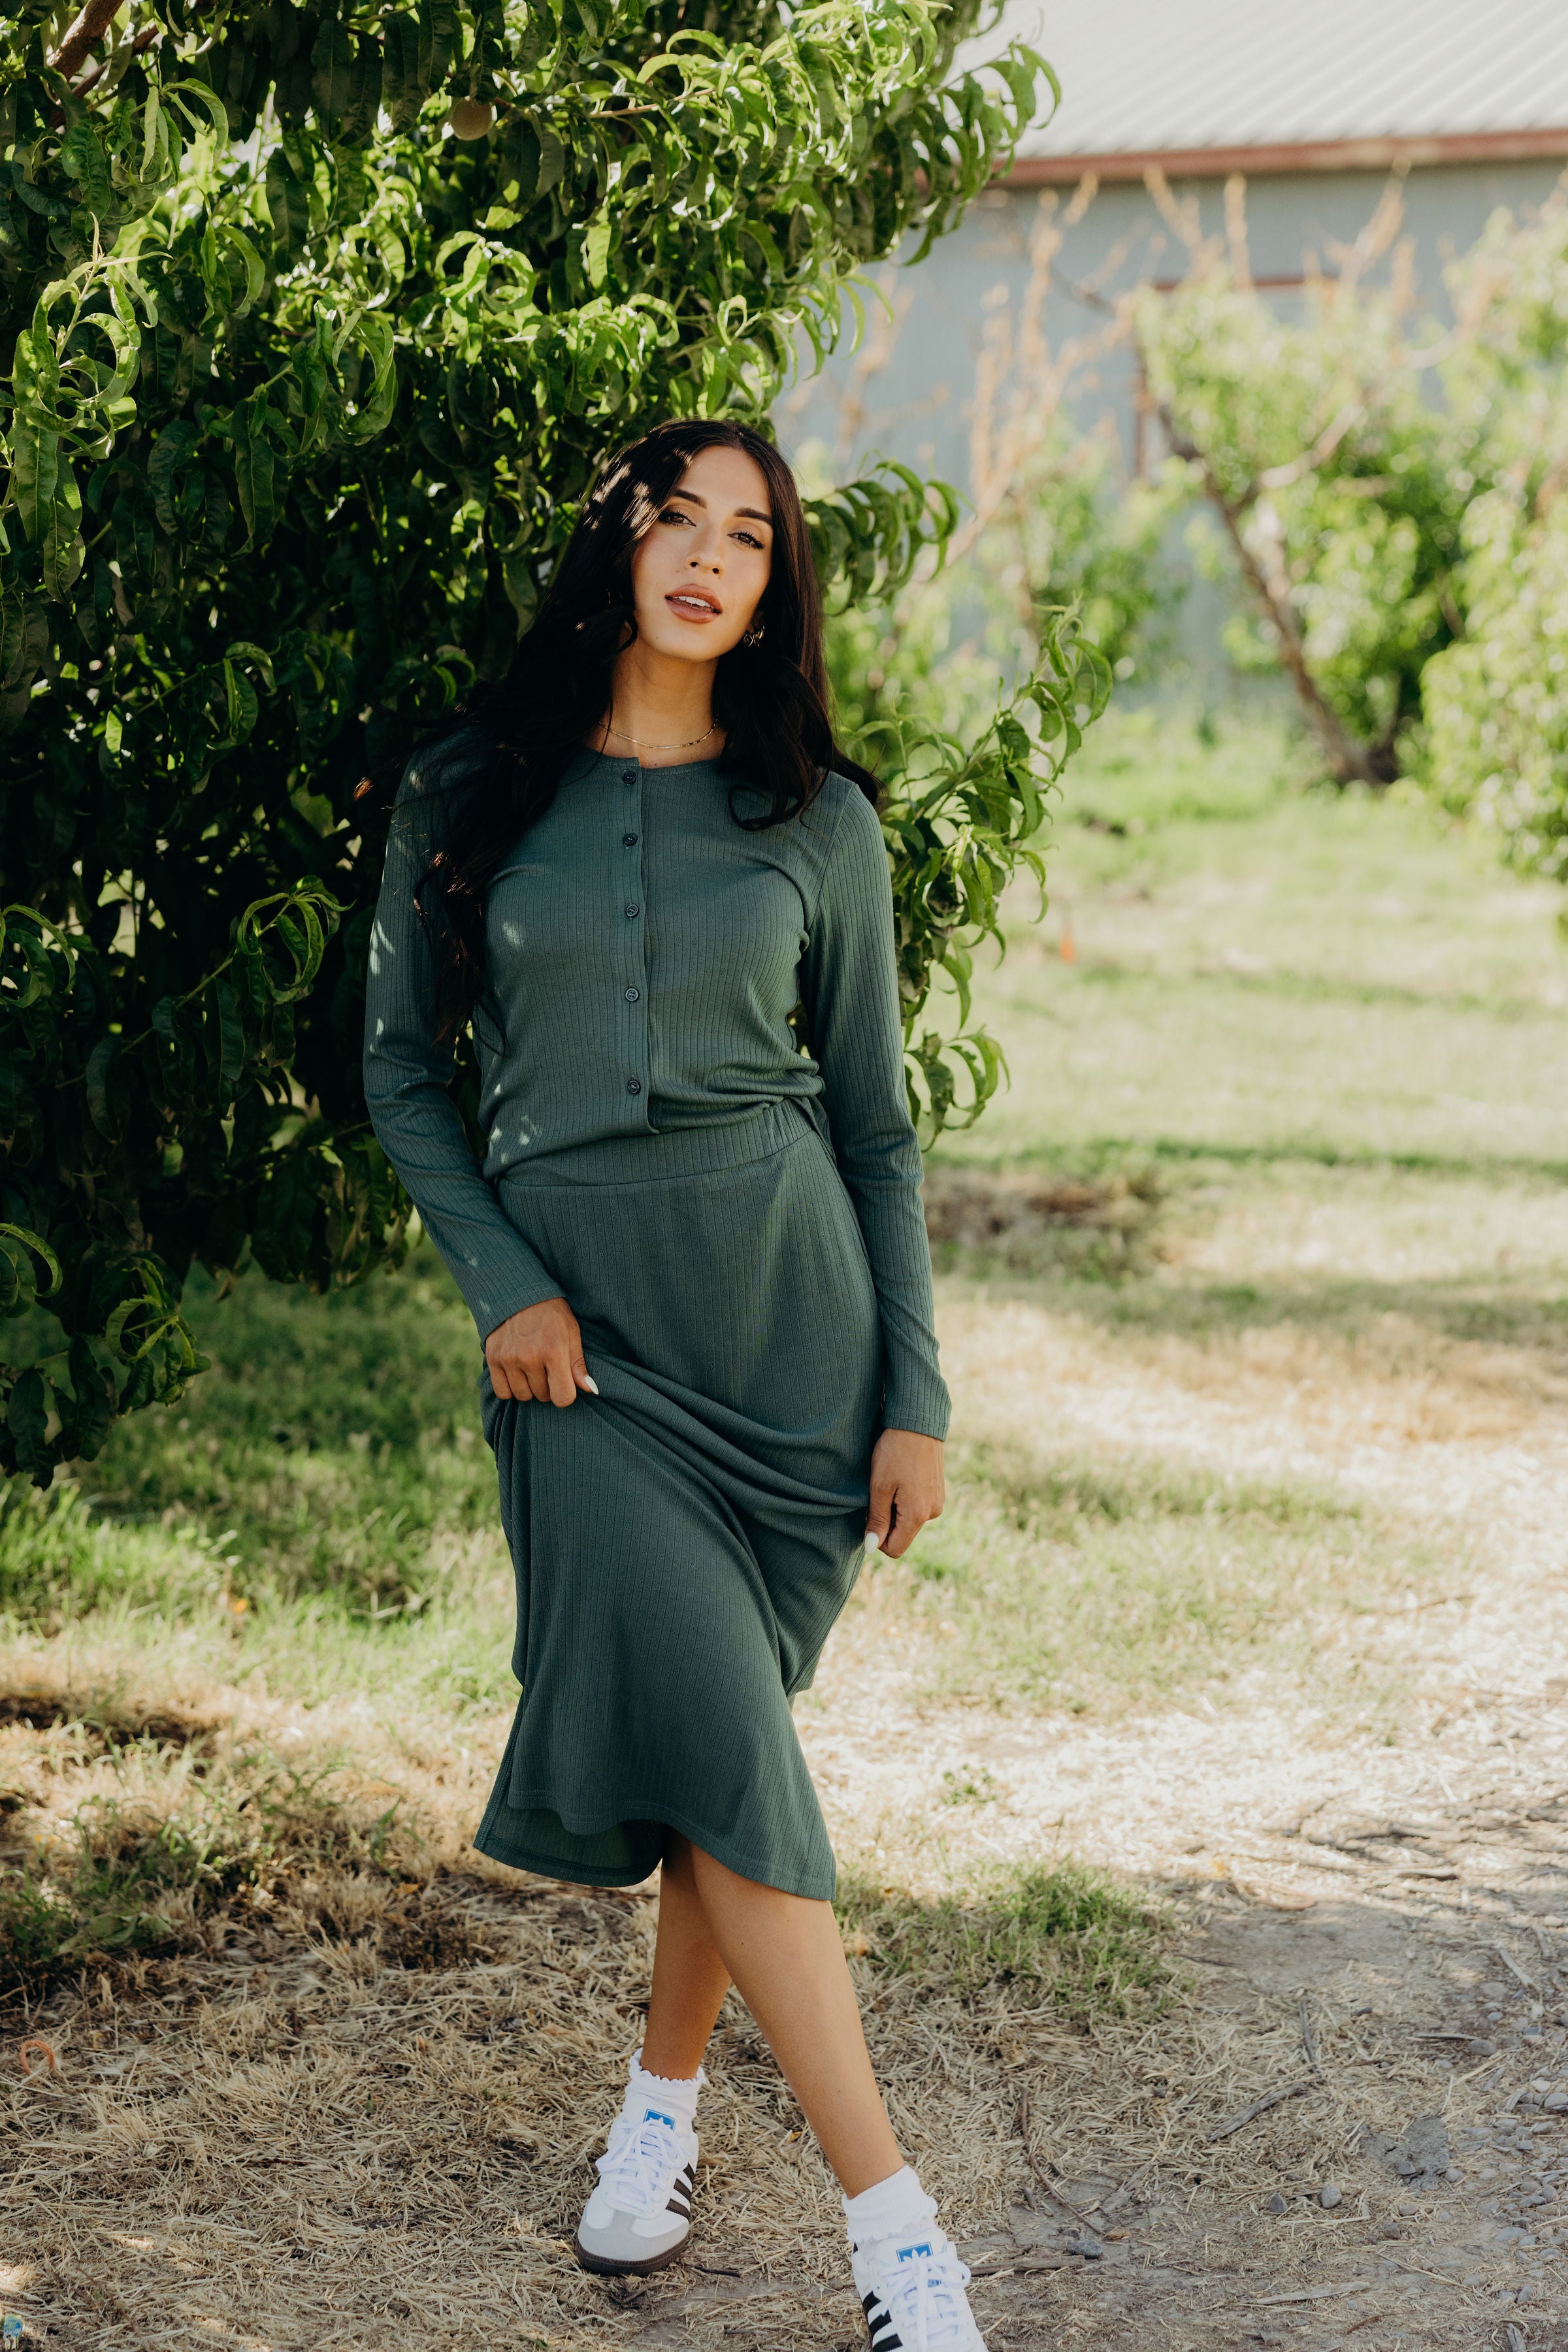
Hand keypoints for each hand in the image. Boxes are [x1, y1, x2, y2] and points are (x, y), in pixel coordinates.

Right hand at [485, 1296, 598, 1406]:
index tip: (564, 1383)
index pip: (563, 1397)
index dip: (566, 1394)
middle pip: (543, 1396)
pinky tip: (517, 1374)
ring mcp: (509, 1359)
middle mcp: (530, 1358)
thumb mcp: (571, 1333)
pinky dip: (510, 1388)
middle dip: (548, 1387)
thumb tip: (591, 1389)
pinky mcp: (493, 1359)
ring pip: (523, 1396)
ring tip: (532, 1369)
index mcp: (554, 1352)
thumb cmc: (551, 1314)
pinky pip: (502, 1392)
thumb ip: (578, 1364)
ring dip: (529, 1388)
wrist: (519, 1293)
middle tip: (547, 1369)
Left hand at [864, 1429, 943, 1559]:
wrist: (918, 1423)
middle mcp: (932, 1513)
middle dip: (886, 1522)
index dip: (877, 1538)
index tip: (869, 1515)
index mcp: (917, 1515)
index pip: (894, 1549)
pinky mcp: (938, 1492)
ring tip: (890, 1482)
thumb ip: (877, 1520)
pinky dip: (905, 1500)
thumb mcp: (880, 1486)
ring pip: (908, 1521)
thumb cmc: (894, 1453)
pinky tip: (900, 1479)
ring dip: (895, 1510)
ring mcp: (937, 1502)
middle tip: (878, 1493)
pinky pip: (917, 1508)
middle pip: (902, 1535)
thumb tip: (872, 1547)